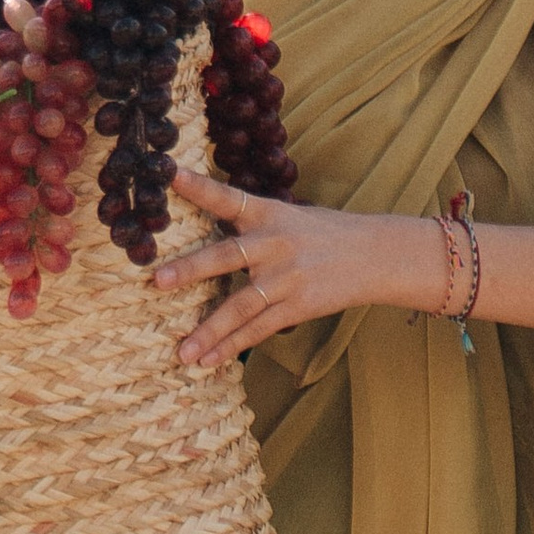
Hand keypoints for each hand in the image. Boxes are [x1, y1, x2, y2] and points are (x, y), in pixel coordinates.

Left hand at [152, 170, 446, 369]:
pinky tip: (208, 361)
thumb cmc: (324, 234)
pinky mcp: (298, 305)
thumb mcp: (289, 216)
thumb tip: (205, 227)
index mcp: (268, 214)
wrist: (375, 255)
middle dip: (191, 269)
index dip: (198, 186)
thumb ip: (251, 223)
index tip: (168, 173)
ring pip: (240, 307)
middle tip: (158, 280)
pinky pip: (258, 329)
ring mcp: (286, 277)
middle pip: (226, 256)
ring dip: (208, 332)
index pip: (227, 196)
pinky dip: (232, 346)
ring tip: (181, 352)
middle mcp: (274, 243)